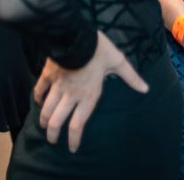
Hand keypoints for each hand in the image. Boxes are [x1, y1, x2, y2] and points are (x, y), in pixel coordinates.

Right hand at [32, 31, 146, 152]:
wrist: (74, 34)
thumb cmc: (98, 48)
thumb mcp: (118, 61)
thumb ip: (130, 77)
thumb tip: (145, 89)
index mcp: (88, 95)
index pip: (78, 125)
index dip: (73, 140)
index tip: (72, 148)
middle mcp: (71, 95)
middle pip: (57, 122)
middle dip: (53, 135)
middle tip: (53, 141)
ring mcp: (57, 86)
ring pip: (46, 110)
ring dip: (44, 120)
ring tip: (44, 126)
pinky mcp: (47, 75)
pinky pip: (39, 90)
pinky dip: (37, 98)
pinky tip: (38, 102)